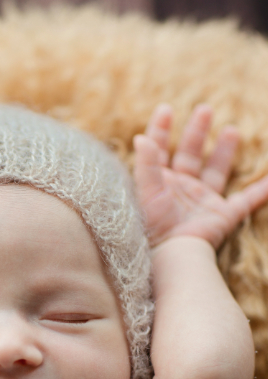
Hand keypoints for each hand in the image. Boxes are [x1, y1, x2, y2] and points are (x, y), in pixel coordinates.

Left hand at [134, 103, 267, 249]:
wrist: (172, 253)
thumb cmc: (154, 225)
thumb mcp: (146, 191)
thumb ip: (146, 164)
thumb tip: (140, 138)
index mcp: (160, 184)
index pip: (160, 151)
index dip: (162, 130)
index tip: (166, 109)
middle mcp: (180, 191)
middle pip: (190, 156)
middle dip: (196, 133)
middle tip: (204, 109)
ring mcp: (201, 203)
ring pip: (215, 171)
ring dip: (224, 151)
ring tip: (231, 130)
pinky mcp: (222, 217)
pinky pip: (246, 201)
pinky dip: (261, 191)